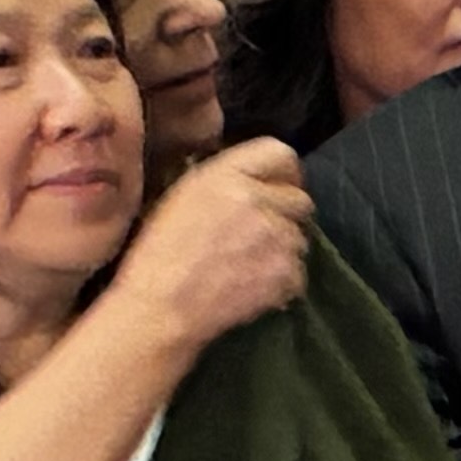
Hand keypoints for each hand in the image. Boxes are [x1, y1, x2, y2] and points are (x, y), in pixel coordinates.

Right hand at [105, 138, 314, 353]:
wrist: (161, 306)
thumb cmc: (159, 252)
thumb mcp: (184, 197)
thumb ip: (227, 183)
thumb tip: (259, 184)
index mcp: (228, 175)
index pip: (280, 154)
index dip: (284, 173)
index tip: (278, 188)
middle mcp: (260, 199)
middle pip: (300, 200)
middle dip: (285, 214)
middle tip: (260, 234)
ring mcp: (279, 237)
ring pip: (300, 238)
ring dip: (282, 249)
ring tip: (249, 264)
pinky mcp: (288, 273)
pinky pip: (298, 272)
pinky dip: (282, 281)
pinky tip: (252, 287)